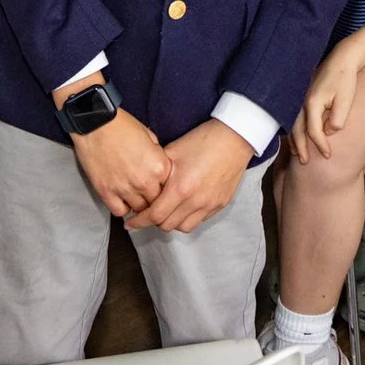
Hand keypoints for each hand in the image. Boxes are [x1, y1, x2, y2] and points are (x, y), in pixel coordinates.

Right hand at [69, 106, 172, 218]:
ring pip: (139, 209)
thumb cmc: (121, 125)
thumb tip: (158, 165)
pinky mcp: (106, 192)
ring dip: (138, 204)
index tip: (159, 184)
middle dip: (153, 197)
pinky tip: (121, 199)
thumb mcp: (149, 135)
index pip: (170, 188)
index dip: (164, 185)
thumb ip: (157, 154)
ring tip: (134, 195)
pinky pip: (119, 211)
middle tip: (147, 192)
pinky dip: (122, 207)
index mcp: (159, 166)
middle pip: (156, 202)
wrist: (95, 122)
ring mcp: (125, 189)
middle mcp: (145, 181)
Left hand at [128, 120, 254, 233]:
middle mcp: (196, 201)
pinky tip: (184, 206)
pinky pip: (200, 220)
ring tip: (167, 211)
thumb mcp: (173, 151)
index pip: (155, 215)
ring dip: (172, 222)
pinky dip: (188, 217)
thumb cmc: (202, 140)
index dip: (139, 221)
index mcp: (180, 188)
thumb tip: (143, 184)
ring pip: (184, 227)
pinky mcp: (221, 204)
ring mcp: (210, 204)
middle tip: (147, 212)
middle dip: (154, 221)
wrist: (235, 137)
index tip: (130, 223)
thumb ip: (157, 172)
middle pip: (168, 225)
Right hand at [291, 40, 364, 161]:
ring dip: (294, 139)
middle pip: (297, 129)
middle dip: (300, 147)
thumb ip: (337, 119)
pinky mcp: (304, 95)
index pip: (314, 131)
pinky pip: (295, 116)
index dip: (320, 146)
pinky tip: (297, 135)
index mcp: (313, 103)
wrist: (343, 58)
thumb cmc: (346, 79)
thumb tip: (328, 132)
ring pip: (293, 123)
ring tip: (296, 153)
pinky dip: (294, 129)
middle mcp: (303, 101)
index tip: (328, 156)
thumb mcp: (346, 100)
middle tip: (304, 163)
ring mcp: (301, 97)